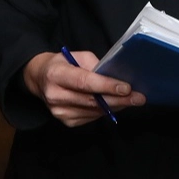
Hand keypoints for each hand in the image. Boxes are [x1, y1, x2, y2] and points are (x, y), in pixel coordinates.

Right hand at [22, 51, 145, 126]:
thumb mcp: (76, 56)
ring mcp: (60, 112)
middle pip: (92, 101)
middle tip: (139, 97)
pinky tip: (116, 104)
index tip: (127, 88)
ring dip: (116, 106)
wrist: (39, 79)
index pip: (84, 82)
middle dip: (119, 99)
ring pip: (95, 111)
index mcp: (56, 75)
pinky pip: (92, 117)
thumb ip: (94, 66)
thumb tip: (115, 77)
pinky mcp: (66, 122)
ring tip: (132, 100)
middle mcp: (55, 96)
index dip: (106, 86)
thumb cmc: (61, 64)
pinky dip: (106, 111)